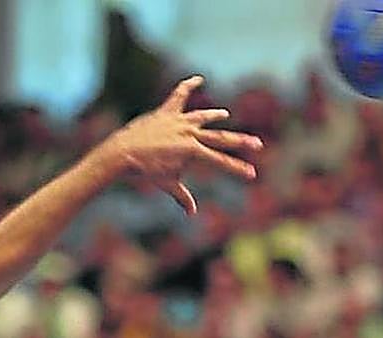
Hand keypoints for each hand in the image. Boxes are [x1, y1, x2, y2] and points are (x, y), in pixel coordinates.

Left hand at [102, 75, 261, 213]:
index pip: (221, 162)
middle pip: (221, 138)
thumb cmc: (146, 172)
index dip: (237, 169)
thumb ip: (182, 197)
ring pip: (203, 117)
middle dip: (241, 142)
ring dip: (215, 115)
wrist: (123, 153)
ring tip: (226, 114)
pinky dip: (188, 86)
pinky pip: (179, 96)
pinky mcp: (167, 112)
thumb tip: (192, 213)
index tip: (252, 174)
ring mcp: (179, 121)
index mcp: (193, 152)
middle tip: (258, 144)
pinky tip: (198, 79)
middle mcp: (190, 134)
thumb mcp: (167, 184)